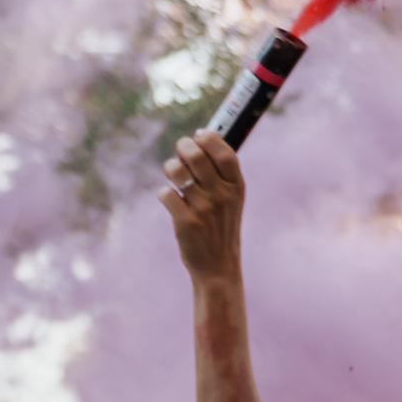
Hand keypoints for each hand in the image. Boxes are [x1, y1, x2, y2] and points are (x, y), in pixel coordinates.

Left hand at [160, 130, 245, 279]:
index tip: (199, 134)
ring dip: (170, 167)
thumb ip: (223, 174)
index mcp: (237, 187)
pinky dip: (165, 194)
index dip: (210, 138)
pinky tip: (172, 201)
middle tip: (180, 152)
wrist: (218, 267)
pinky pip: (165, 194)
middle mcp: (222, 195)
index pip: (224, 152)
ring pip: (177, 171)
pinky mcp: (185, 221)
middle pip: (196, 156)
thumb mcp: (233, 200)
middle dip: (183, 147)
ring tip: (173, 173)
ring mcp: (203, 208)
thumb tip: (200, 141)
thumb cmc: (221, 228)